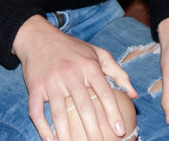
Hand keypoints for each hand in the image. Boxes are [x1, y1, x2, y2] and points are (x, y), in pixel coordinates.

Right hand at [13, 15, 136, 140]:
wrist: (38, 38)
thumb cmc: (72, 48)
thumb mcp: (98, 53)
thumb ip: (118, 73)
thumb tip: (133, 95)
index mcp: (89, 66)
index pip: (104, 93)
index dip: (113, 113)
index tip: (120, 130)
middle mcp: (71, 74)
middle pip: (84, 107)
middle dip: (94, 130)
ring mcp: (51, 82)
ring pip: (60, 114)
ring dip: (67, 135)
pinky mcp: (34, 88)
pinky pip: (37, 112)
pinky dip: (43, 129)